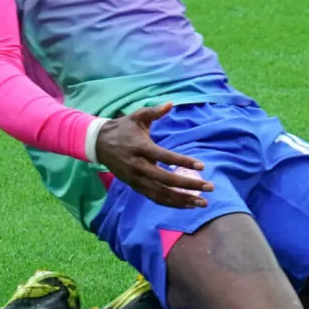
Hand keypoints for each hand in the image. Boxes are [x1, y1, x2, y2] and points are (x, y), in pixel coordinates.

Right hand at [95, 103, 212, 207]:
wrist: (98, 144)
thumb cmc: (122, 128)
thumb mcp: (137, 116)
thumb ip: (154, 111)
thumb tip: (171, 104)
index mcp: (140, 147)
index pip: (165, 157)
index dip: (183, 162)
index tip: (202, 166)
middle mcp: (138, 166)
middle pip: (166, 180)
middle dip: (189, 185)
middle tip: (210, 187)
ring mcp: (135, 179)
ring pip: (161, 194)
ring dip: (182, 200)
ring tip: (202, 202)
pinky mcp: (135, 187)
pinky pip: (155, 198)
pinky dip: (171, 203)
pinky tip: (187, 205)